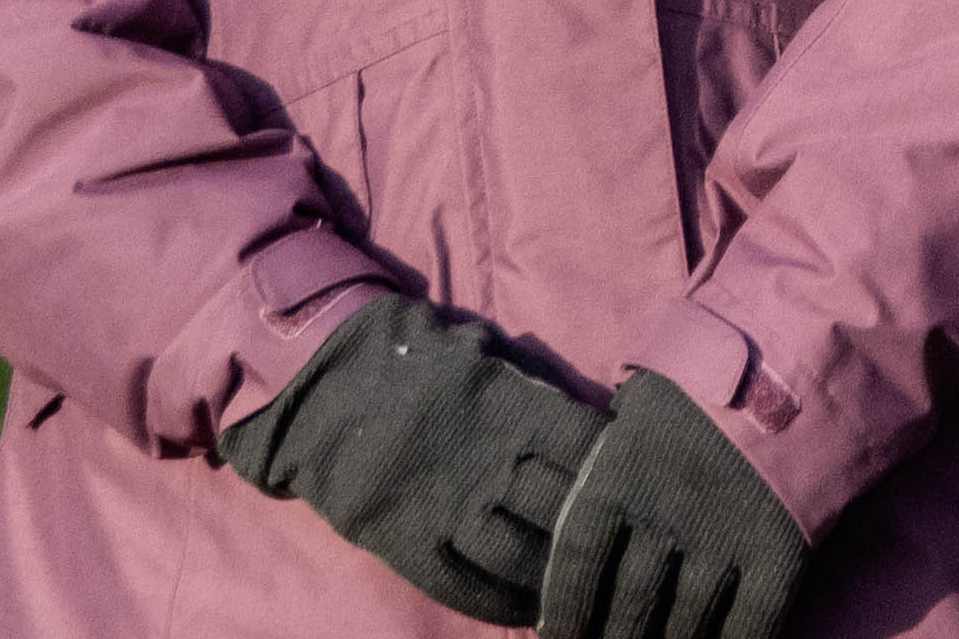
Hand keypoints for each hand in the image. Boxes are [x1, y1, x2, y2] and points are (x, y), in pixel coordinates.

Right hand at [220, 298, 606, 624]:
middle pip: (565, 509)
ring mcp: (450, 510)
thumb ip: (528, 379)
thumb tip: (585, 404)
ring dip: (557, 576)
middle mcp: (489, 464)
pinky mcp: (412, 544)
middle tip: (622, 547)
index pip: (586, 447)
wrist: (323, 390)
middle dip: (596, 529)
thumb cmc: (406, 360)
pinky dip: (502, 603)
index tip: (636, 484)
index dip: (617, 469)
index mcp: (511, 409)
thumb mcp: (476, 349)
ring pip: (523, 557)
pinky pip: (467, 585)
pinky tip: (528, 608)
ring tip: (584, 589)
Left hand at [537, 370, 808, 638]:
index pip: (577, 562)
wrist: (803, 351)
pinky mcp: (780, 549)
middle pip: (629, 606)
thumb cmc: (711, 374)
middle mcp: (667, 510)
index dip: (565, 612)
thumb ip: (609, 458)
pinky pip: (751, 624)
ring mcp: (726, 534)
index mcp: (622, 469)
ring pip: (686, 625)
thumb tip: (574, 507)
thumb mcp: (643, 400)